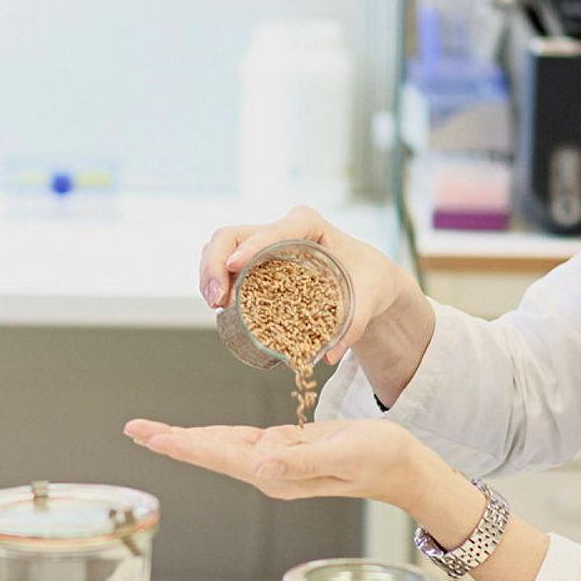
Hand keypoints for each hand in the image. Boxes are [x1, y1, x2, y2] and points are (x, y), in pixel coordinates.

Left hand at [124, 417, 432, 507]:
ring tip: (152, 430)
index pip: (218, 456)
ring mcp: (276, 462)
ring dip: (187, 437)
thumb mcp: (343, 454)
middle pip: (210, 452)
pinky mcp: (286, 449)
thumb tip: (257, 464)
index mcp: (276, 473)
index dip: (182, 444)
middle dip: (171, 440)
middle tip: (133, 427)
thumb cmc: (380, 458)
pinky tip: (199, 433)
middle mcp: (269, 471)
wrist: (403, 467)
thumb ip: (300, 460)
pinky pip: (242, 439)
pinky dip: (216, 433)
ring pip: (222, 446)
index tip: (150, 436)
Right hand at [197, 207, 419, 365]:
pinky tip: (218, 305)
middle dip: (215, 265)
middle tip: (216, 301)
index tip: (234, 267)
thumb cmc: (370, 280)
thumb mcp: (371, 297)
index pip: (272, 230)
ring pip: (221, 247)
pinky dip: (215, 282)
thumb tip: (327, 355)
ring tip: (215, 306)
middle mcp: (281, 228)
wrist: (368, 278)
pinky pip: (225, 264)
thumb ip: (353, 324)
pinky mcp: (256, 261)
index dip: (250, 247)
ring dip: (209, 274)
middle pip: (232, 235)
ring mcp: (264, 243)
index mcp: (308, 225)